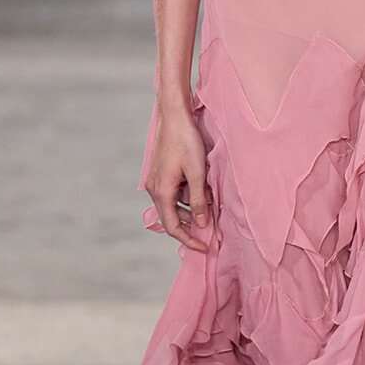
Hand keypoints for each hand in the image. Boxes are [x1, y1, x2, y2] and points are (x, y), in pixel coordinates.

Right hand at [144, 104, 211, 252]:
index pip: (172, 227)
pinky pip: (172, 194)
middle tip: (210, 233)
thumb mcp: (197, 172)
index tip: (204, 248)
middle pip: (171, 219)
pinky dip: (185, 200)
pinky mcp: (160, 174)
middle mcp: (154, 189)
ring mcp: (156, 181)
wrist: (173, 116)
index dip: (188, 240)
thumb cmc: (186, 141)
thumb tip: (202, 224)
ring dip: (189, 213)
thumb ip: (199, 200)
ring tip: (209, 214)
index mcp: (162, 192)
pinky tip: (201, 195)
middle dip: (190, 228)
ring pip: (172, 206)